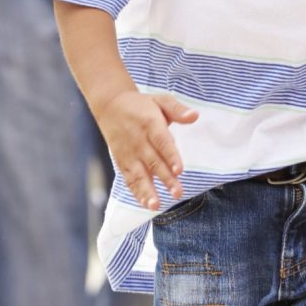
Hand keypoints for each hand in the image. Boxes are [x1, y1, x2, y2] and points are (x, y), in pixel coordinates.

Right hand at [91, 86, 198, 209]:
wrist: (111, 105)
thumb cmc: (142, 105)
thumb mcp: (161, 100)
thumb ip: (178, 109)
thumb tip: (194, 116)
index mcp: (150, 124)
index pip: (162, 142)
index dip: (171, 157)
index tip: (179, 170)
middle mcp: (139, 141)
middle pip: (153, 162)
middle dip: (165, 179)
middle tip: (177, 194)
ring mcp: (129, 153)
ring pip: (139, 174)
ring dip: (147, 191)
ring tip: (156, 205)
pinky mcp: (122, 162)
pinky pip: (129, 179)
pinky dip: (136, 192)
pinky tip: (146, 204)